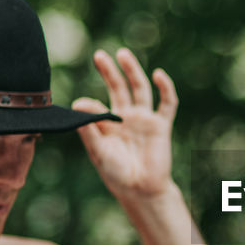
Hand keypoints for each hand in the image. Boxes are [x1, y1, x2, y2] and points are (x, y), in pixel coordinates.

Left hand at [72, 48, 177, 200]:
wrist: (141, 190)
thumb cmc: (117, 174)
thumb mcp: (99, 151)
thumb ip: (89, 129)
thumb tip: (78, 103)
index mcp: (108, 125)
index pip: (97, 106)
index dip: (89, 104)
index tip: (81, 105)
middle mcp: (126, 118)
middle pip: (118, 88)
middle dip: (109, 72)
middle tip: (99, 55)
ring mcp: (144, 120)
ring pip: (139, 89)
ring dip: (132, 70)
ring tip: (122, 54)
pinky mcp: (160, 125)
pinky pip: (166, 104)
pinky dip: (165, 88)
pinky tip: (158, 74)